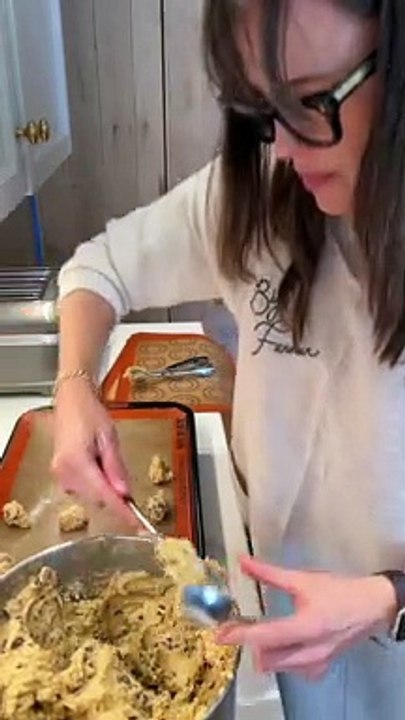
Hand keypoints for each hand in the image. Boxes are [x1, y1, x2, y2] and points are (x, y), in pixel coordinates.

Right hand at [51, 379, 135, 520]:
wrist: (71, 401)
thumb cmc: (89, 413)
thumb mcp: (110, 438)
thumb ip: (116, 468)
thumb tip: (125, 493)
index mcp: (77, 462)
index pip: (105, 495)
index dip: (123, 511)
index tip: (137, 524)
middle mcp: (65, 473)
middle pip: (98, 498)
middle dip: (116, 494)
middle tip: (124, 475)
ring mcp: (60, 475)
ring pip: (91, 496)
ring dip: (105, 487)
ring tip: (106, 458)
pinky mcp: (60, 475)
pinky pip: (83, 489)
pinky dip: (96, 484)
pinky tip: (98, 465)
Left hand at [216, 556, 396, 679]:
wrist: (370, 606)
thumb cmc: (338, 591)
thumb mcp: (302, 579)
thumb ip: (269, 573)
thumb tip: (242, 562)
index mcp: (305, 627)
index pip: (265, 636)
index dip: (240, 635)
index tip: (219, 634)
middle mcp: (310, 652)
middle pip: (267, 658)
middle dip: (250, 644)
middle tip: (239, 626)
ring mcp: (316, 664)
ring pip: (278, 666)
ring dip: (264, 652)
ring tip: (260, 631)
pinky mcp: (320, 669)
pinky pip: (292, 670)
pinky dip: (281, 659)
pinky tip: (283, 643)